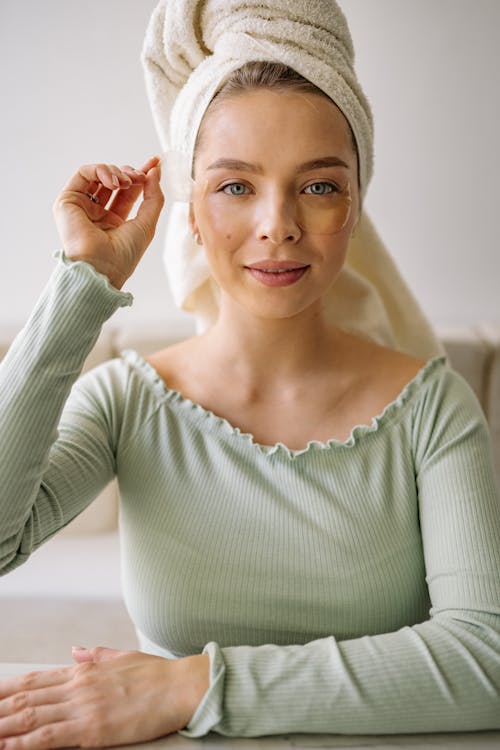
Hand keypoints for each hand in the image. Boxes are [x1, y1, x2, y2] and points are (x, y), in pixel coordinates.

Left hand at [0, 646, 209, 748]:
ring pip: (31, 716)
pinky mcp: (93, 729)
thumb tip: (74, 650)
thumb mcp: (121, 656)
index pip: (35, 680)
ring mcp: (84, 707)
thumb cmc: (156, 674)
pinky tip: (9, 746)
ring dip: (4, 726)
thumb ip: (94, 655)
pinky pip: (50, 736)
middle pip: (26, 698)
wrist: (180, 686)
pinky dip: (25, 742)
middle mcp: (78, 686)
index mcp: (84, 671)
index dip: (6, 689)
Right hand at [53, 156, 164, 288]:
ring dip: (116, 172)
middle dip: (129, 173)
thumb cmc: (124, 254)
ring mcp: (82, 206)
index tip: (154, 162)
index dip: (140, 174)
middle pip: (113, 181)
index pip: (128, 191)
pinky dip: (100, 170)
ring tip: (125, 182)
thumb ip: (154, 196)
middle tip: (139, 177)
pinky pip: (84, 173)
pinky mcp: (68, 200)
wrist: (102, 267)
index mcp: (114, 221)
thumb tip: (155, 169)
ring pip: (98, 174)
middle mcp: (97, 213)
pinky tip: (114, 182)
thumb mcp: (147, 223)